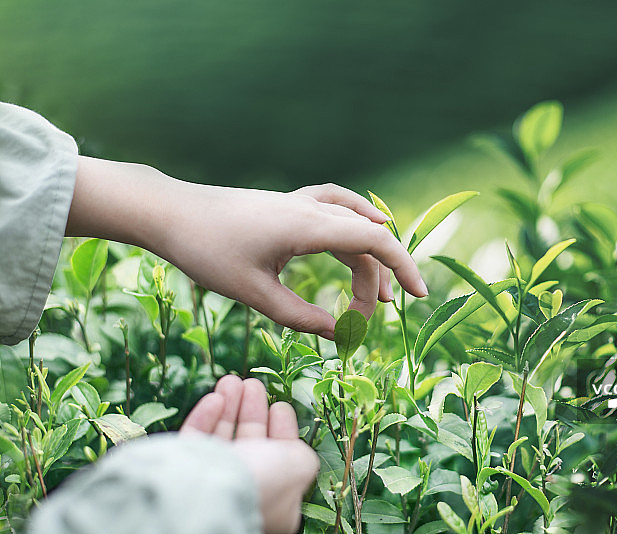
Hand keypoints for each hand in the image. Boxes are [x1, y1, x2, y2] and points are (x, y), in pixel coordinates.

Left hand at [66, 157, 427, 338]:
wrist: (169, 212)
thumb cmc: (206, 251)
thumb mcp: (253, 294)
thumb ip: (299, 317)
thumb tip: (338, 334)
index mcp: (307, 226)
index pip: (375, 240)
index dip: (403, 267)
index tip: (418, 297)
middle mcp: (310, 208)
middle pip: (365, 239)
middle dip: (375, 281)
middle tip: (362, 322)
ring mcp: (299, 202)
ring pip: (352, 225)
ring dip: (366, 258)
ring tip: (372, 295)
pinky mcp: (287, 204)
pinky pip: (336, 209)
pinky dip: (355, 224)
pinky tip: (359, 233)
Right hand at [181, 375, 317, 533]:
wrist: (211, 495)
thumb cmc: (261, 480)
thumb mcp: (298, 465)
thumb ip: (300, 453)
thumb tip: (292, 447)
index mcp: (273, 500)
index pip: (279, 461)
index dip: (281, 430)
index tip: (279, 406)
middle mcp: (242, 492)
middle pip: (249, 445)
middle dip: (252, 411)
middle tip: (252, 384)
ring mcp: (211, 483)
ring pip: (221, 439)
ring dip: (228, 406)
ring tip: (231, 380)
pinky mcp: (181, 471)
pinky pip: (194, 440)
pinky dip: (204, 417)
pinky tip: (215, 398)